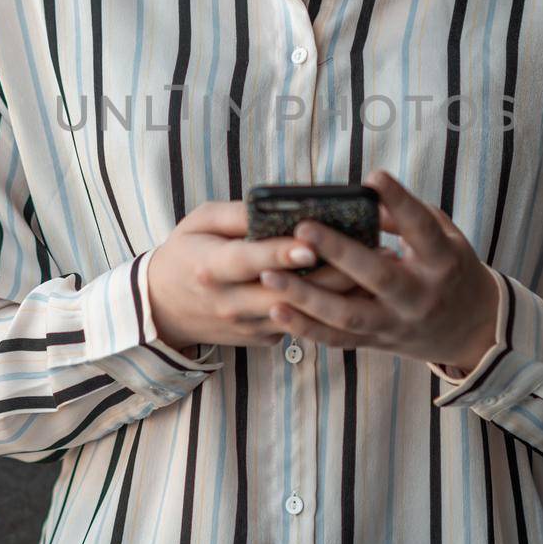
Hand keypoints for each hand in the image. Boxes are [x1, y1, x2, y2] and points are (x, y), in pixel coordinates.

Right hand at [145, 199, 362, 353]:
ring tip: (378, 267)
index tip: (312, 246)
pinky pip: (302, 322)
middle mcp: (229, 302)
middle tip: (371, 251)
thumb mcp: (200, 222)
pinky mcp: (263, 338)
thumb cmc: (187, 252)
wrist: (164, 307)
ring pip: (302, 312)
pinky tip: (362, 285)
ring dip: (341, 292)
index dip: (280, 254)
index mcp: (210, 268)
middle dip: (330, 274)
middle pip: (286, 292)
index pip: (249, 262)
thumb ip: (237, 213)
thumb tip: (279, 204)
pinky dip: (330, 305)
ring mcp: (248, 326)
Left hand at [255, 168, 501, 370]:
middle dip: (339, 253)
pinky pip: (337, 340)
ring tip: (270, 275)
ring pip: (349, 315)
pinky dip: (305, 328)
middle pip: (378, 276)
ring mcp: (396, 324)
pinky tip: (276, 310)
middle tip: (303, 229)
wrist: (473, 330)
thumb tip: (364, 201)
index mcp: (442, 262)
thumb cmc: (451, 269)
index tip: (374, 177)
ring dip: (307, 297)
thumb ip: (409, 218)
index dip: (400, 202)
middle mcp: (419, 296)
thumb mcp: (447, 238)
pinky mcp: (378, 343)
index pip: (422, 229)